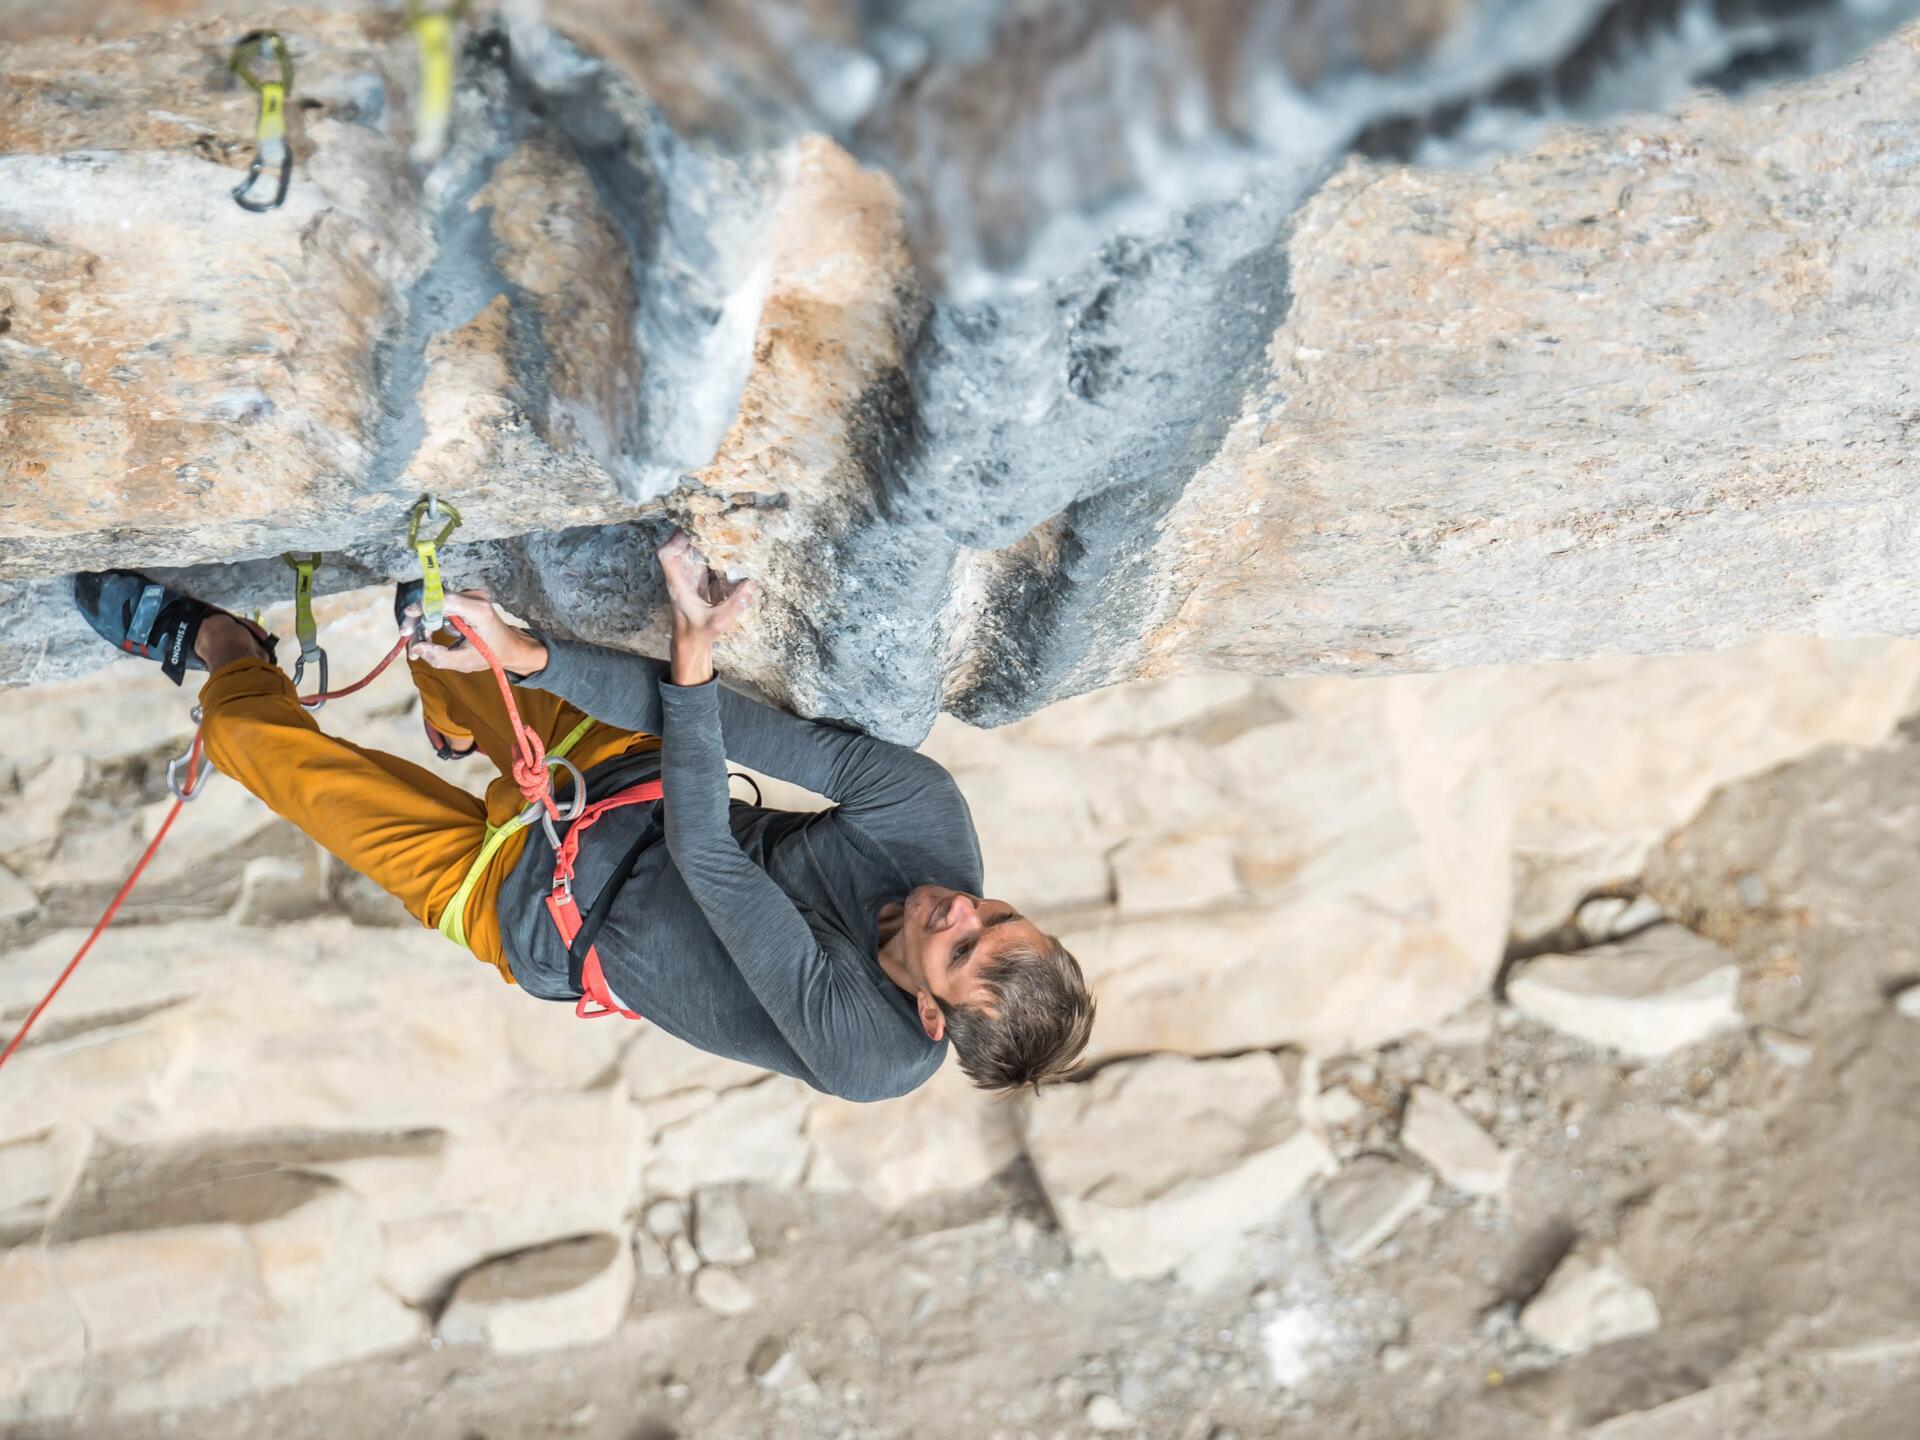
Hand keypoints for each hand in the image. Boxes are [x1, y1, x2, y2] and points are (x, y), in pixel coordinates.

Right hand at [405, 591, 547, 675]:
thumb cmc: (491, 655)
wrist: (509, 646)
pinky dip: (433, 620)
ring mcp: (472, 595)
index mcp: (479, 611)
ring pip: (437, 605)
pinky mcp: (467, 598)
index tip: (408, 618)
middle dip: (419, 620)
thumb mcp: (465, 662)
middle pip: (437, 601)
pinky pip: (442, 606)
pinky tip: (432, 635)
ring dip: (425, 622)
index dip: (423, 607)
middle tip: (406, 637)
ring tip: (422, 642)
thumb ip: (440, 657)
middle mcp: (476, 597)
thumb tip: (416, 648)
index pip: (445, 600)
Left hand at [656, 530, 755, 643]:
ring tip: (718, 527)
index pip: (666, 556)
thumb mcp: (719, 621)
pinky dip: (708, 549)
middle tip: (711, 522)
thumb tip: (752, 583)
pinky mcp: (696, 580)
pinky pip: (699, 558)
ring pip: (688, 550)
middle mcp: (680, 577)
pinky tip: (722, 543)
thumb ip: (735, 604)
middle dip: (690, 533)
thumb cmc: (699, 633)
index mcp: (678, 585)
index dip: (676, 540)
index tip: (693, 531)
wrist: (691, 643)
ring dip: (700, 539)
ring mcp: (687, 577)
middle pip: (676, 547)